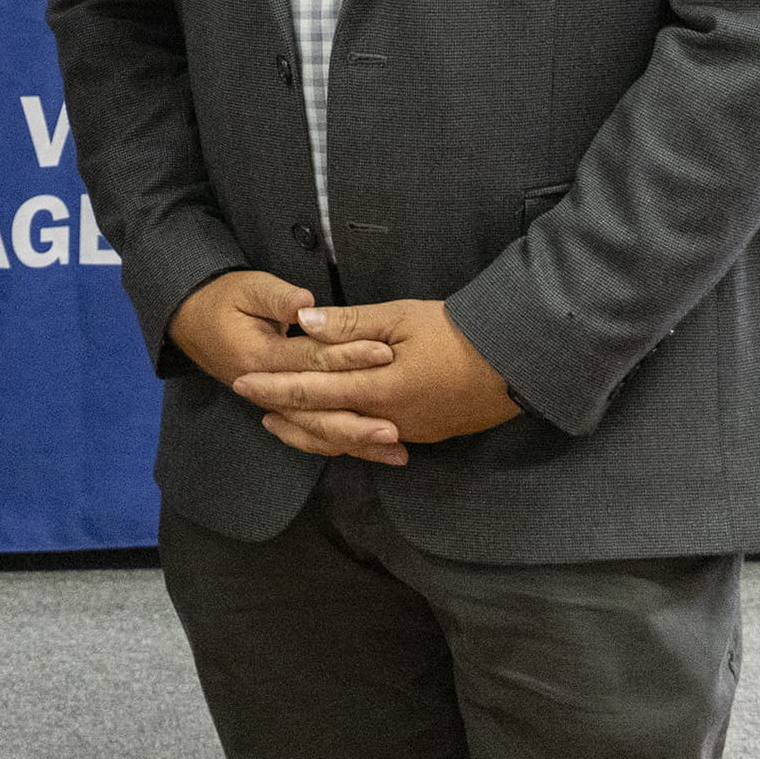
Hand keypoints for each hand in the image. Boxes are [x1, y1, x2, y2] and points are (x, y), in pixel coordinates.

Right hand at [170, 270, 400, 465]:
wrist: (192, 321)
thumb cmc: (223, 300)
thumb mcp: (248, 288)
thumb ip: (277, 298)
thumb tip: (305, 303)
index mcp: (259, 357)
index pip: (311, 359)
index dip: (348, 355)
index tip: (385, 353)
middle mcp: (265, 389)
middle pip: (315, 412)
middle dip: (357, 422)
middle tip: (395, 429)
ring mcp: (272, 404)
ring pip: (315, 432)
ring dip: (355, 443)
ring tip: (396, 451)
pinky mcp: (281, 409)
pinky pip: (312, 433)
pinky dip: (342, 443)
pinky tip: (374, 452)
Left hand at [230, 297, 520, 463]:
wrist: (517, 362)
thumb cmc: (459, 332)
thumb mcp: (403, 317)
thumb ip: (350, 323)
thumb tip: (303, 322)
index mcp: (381, 389)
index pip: (313, 391)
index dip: (275, 386)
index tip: (243, 381)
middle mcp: (390, 419)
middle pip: (324, 423)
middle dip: (284, 412)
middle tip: (250, 402)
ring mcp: (409, 432)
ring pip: (346, 439)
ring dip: (310, 430)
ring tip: (280, 421)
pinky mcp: (425, 434)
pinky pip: (371, 441)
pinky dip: (343, 437)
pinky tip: (332, 431)